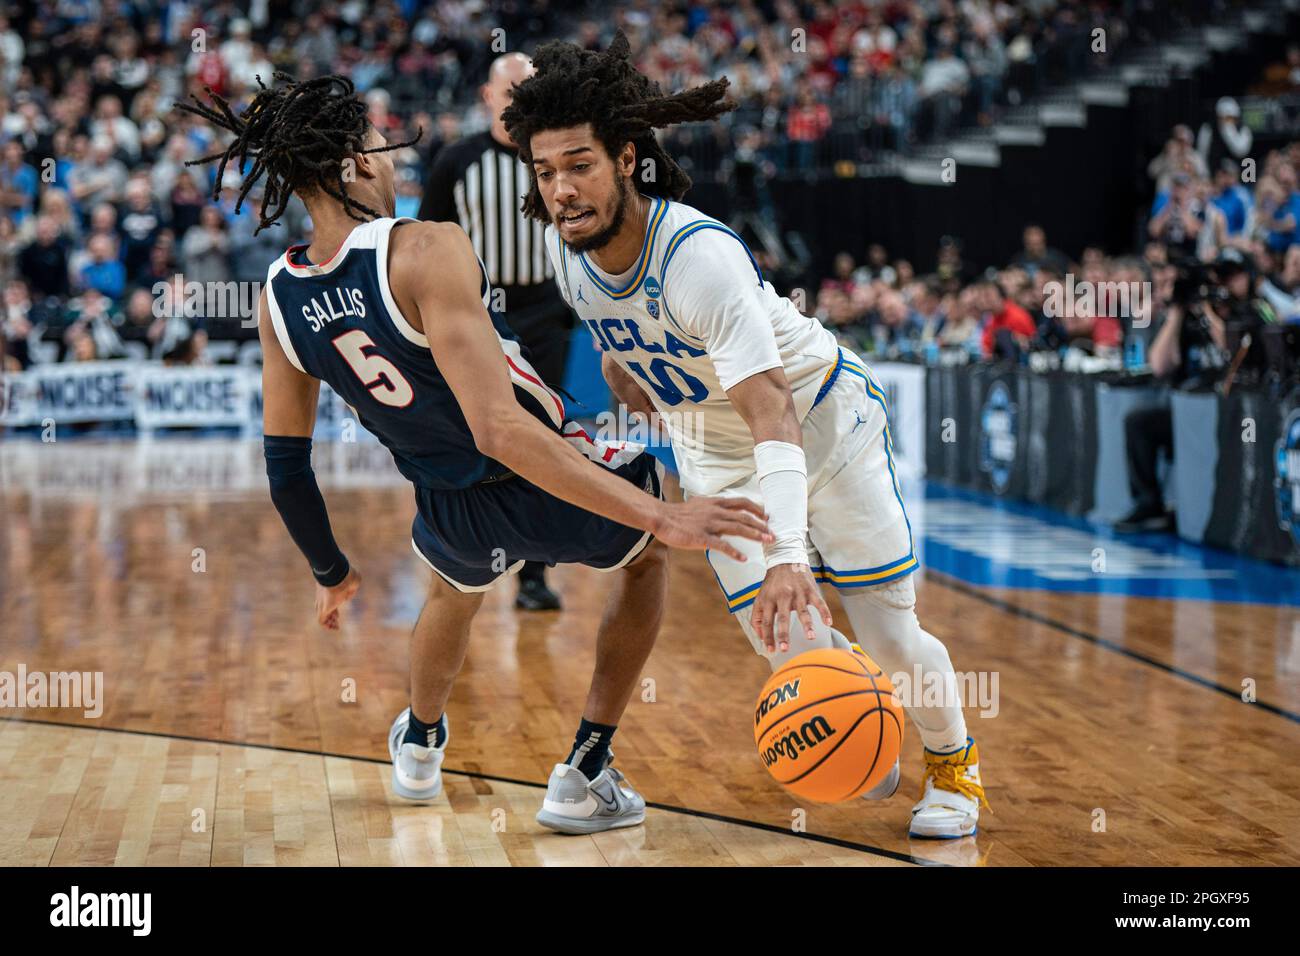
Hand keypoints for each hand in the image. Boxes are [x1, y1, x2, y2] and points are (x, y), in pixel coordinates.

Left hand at [315, 566, 360, 629]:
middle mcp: (323, 597)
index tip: (338, 613)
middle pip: (324, 608)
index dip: (334, 608)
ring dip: (329, 622)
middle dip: (331, 615)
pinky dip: (327, 626)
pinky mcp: (323, 608)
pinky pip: (321, 621)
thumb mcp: (353, 581)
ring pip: (322, 615)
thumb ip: (352, 589)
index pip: (329, 600)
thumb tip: (348, 596)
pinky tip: (334, 628)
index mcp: (330, 589)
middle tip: (337, 619)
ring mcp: (321, 602)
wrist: (337, 575)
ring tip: (336, 627)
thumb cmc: (347, 576)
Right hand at [653, 495, 771, 559]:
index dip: (756, 509)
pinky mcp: (702, 537)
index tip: (766, 516)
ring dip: (755, 535)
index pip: (741, 503)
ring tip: (767, 542)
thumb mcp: (698, 504)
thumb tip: (721, 509)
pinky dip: (734, 552)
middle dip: (761, 525)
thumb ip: (712, 507)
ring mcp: (709, 524)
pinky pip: (722, 545)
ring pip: (738, 528)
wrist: (661, 518)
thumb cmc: (678, 513)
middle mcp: (715, 511)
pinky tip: (742, 558)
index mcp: (715, 503)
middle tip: (773, 533)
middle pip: (744, 516)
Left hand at [750, 563, 832, 654]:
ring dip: (807, 625)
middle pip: (782, 618)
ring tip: (810, 637)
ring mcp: (797, 593)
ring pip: (803, 611)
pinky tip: (828, 623)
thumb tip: (760, 636)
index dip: (768, 637)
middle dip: (783, 634)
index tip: (771, 650)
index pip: (766, 621)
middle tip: (785, 648)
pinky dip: (824, 612)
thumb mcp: (760, 596)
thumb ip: (757, 616)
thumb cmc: (773, 583)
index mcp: (768, 599)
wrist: (786, 559)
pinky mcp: (810, 590)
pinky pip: (819, 602)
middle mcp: (782, 596)